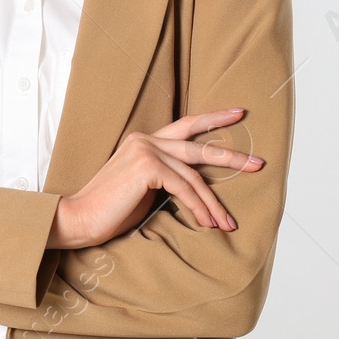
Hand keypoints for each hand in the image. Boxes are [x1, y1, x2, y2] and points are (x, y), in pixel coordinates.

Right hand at [48, 108, 263, 249]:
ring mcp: (146, 150)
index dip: (213, 120)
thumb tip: (194, 188)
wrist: (80, 218)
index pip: (186, 127)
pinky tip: (207, 223)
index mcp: (144, 140)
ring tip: (229, 222)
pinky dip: (198, 207)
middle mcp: (146, 139)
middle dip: (231, 156)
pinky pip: (184, 188)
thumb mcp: (144, 189)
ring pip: (194, 175)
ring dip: (213, 202)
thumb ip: (165, 178)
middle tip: (258, 163)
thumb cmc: (110, 210)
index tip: (238, 114)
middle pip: (198, 146)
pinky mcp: (146, 167)